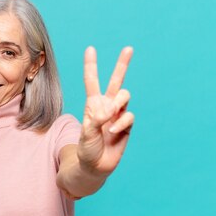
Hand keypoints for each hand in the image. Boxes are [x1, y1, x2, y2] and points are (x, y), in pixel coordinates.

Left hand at [77, 46, 134, 173]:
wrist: (96, 166)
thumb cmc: (87, 149)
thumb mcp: (86, 133)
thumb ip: (97, 119)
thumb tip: (111, 109)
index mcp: (93, 104)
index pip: (92, 81)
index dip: (91, 65)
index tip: (90, 49)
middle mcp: (106, 106)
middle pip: (116, 81)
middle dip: (122, 64)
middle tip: (128, 48)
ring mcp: (118, 115)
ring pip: (125, 95)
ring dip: (118, 103)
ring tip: (110, 116)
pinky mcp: (127, 125)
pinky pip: (129, 115)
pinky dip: (121, 123)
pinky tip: (113, 132)